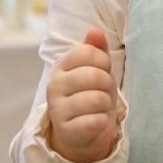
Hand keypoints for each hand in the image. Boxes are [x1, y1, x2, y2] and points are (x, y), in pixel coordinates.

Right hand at [45, 28, 122, 162]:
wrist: (83, 131)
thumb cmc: (92, 94)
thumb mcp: (97, 69)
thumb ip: (96, 49)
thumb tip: (95, 31)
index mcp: (61, 66)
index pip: (89, 52)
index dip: (104, 62)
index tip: (102, 71)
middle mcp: (54, 85)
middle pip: (95, 75)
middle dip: (108, 85)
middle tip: (102, 93)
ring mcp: (57, 109)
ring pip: (97, 100)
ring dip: (105, 105)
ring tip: (98, 108)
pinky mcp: (66, 131)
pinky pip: (96, 121)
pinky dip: (102, 122)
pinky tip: (94, 123)